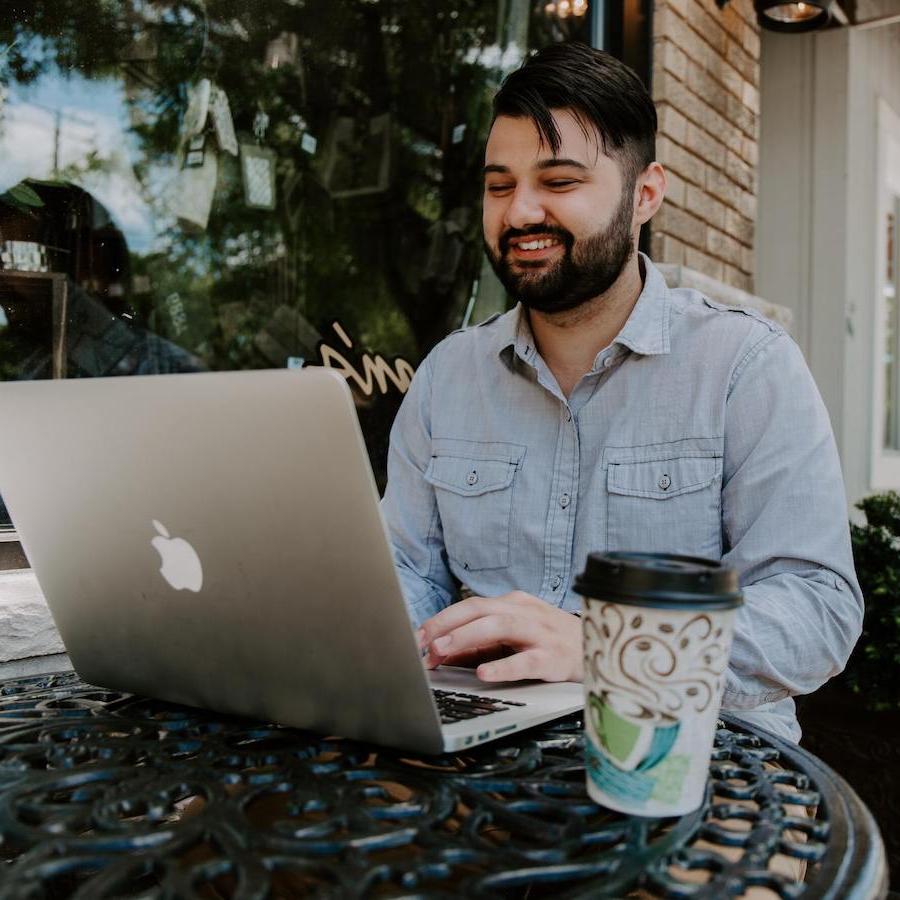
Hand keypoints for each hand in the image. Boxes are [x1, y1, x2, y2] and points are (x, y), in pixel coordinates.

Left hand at [416, 591, 582, 682]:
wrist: (602, 650)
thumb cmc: (553, 643)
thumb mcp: (517, 635)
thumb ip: (483, 641)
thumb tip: (441, 651)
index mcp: (514, 604)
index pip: (471, 606)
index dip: (442, 620)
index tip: (417, 637)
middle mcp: (526, 613)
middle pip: (480, 609)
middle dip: (447, 624)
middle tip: (422, 641)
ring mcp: (541, 634)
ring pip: (499, 627)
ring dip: (466, 637)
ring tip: (441, 650)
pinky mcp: (554, 658)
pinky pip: (526, 661)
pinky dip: (503, 666)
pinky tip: (483, 673)